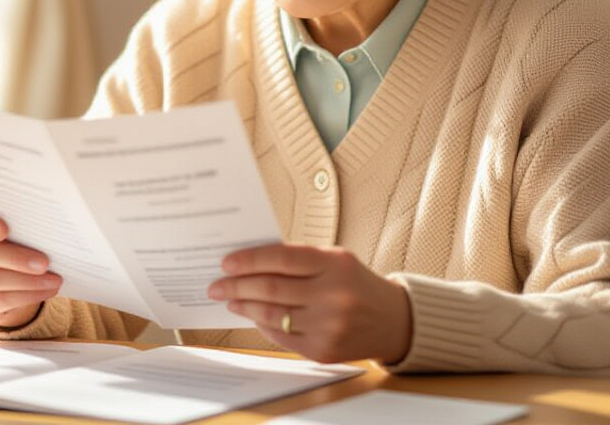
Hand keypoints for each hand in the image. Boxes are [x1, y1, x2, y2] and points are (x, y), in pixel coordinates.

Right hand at [0, 206, 61, 328]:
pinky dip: (26, 296)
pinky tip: (45, 291)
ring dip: (26, 281)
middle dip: (15, 258)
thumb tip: (49, 231)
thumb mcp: (11, 231)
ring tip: (53, 280)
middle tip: (44, 262)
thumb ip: (20, 227)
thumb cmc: (7, 243)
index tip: (4, 230)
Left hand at [207, 244, 411, 363]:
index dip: (249, 260)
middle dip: (236, 286)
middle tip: (216, 284)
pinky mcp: (323, 351)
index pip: (282, 259)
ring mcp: (328, 326)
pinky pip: (281, 336)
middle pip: (271, 289)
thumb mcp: (335, 260)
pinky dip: (262, 325)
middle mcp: (333, 296)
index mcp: (335, 265)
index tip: (226, 262)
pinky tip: (252, 316)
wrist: (392, 320)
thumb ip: (298, 259)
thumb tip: (249, 262)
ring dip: (244, 306)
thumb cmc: (356, 283)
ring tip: (230, 299)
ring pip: (271, 315)